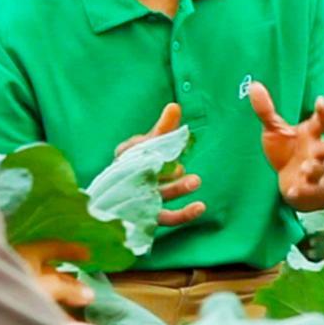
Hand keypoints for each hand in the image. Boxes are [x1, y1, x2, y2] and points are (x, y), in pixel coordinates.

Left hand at [15, 240, 94, 308]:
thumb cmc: (10, 289)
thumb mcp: (45, 286)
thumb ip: (66, 288)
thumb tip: (89, 293)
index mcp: (27, 255)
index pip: (53, 247)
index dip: (71, 250)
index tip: (88, 255)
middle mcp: (20, 268)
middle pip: (49, 272)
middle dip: (70, 284)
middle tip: (90, 294)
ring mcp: (13, 288)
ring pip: (43, 292)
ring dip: (62, 301)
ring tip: (80, 314)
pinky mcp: (10, 308)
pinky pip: (36, 306)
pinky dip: (50, 313)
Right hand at [116, 102, 205, 226]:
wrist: (122, 196)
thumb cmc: (137, 163)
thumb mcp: (149, 143)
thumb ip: (163, 128)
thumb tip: (174, 106)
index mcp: (124, 160)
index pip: (131, 151)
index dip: (143, 144)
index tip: (156, 136)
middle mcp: (129, 182)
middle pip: (145, 175)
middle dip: (161, 162)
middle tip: (181, 159)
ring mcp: (139, 201)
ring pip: (157, 196)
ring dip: (177, 188)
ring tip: (196, 180)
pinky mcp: (151, 217)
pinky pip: (167, 218)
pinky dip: (184, 214)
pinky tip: (201, 206)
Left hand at [248, 81, 323, 211]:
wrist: (296, 181)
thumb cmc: (288, 149)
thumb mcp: (276, 129)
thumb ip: (266, 110)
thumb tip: (253, 84)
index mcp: (312, 133)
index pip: (323, 120)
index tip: (321, 101)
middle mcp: (317, 151)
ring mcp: (314, 170)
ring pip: (319, 168)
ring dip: (314, 167)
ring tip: (307, 166)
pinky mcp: (306, 188)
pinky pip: (306, 190)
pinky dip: (300, 191)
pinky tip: (291, 192)